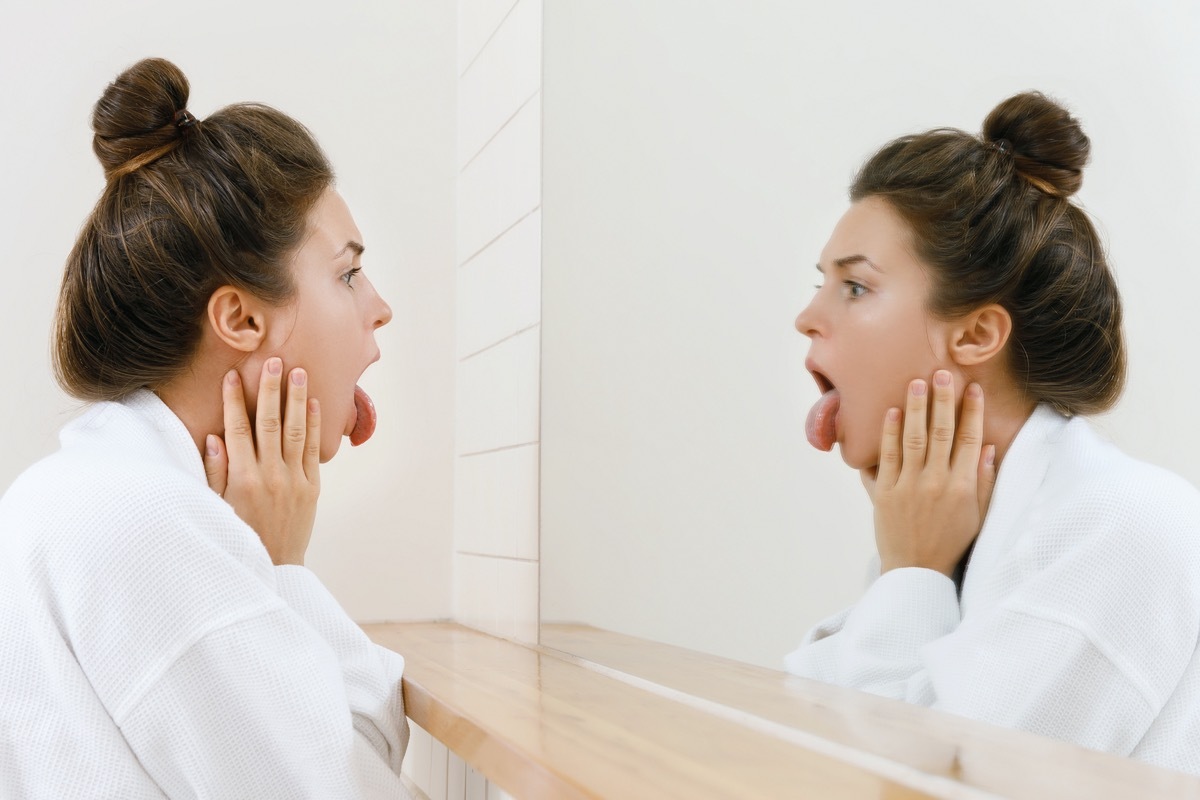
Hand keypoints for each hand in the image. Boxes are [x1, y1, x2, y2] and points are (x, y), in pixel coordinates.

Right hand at [204, 358, 320, 565]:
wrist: (275, 566)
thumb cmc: (240, 534)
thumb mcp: (217, 506)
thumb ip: (215, 472)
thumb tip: (212, 437)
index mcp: (242, 479)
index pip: (237, 430)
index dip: (235, 401)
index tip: (233, 375)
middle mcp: (270, 475)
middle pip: (270, 423)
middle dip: (271, 389)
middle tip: (273, 360)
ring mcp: (294, 480)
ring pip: (296, 431)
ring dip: (297, 399)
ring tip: (299, 372)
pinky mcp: (313, 487)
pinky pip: (314, 450)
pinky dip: (315, 426)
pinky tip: (315, 404)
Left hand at [861, 371, 996, 576]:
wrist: (917, 572)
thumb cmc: (950, 542)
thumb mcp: (978, 515)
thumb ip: (984, 480)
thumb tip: (989, 446)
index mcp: (963, 487)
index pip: (970, 440)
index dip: (973, 412)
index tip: (973, 388)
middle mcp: (937, 483)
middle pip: (942, 433)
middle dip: (943, 400)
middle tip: (942, 372)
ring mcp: (909, 487)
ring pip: (913, 439)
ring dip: (915, 408)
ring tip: (916, 382)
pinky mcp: (885, 494)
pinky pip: (886, 458)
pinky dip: (888, 434)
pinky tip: (890, 412)